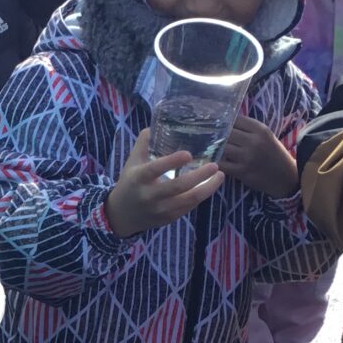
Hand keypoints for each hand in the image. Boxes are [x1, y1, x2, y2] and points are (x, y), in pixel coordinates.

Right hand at [104, 128, 225, 236]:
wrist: (122, 215)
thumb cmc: (130, 183)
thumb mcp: (132, 162)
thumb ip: (144, 143)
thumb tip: (157, 124)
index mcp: (138, 178)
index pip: (155, 169)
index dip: (172, 162)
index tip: (188, 154)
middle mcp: (150, 195)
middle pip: (178, 186)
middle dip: (200, 176)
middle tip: (215, 165)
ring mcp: (160, 209)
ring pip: (188, 200)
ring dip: (208, 188)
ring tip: (220, 175)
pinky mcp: (169, 218)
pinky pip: (189, 207)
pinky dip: (202, 195)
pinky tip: (210, 185)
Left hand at [218, 116, 298, 196]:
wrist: (286, 178)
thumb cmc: (273, 154)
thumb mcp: (266, 136)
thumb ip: (249, 129)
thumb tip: (226, 122)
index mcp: (261, 130)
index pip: (236, 120)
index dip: (225, 122)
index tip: (218, 124)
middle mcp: (254, 141)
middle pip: (227, 133)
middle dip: (218, 135)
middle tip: (209, 137)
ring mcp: (248, 157)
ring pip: (222, 147)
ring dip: (214, 148)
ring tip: (210, 148)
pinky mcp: (242, 171)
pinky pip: (222, 164)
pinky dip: (215, 162)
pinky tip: (213, 161)